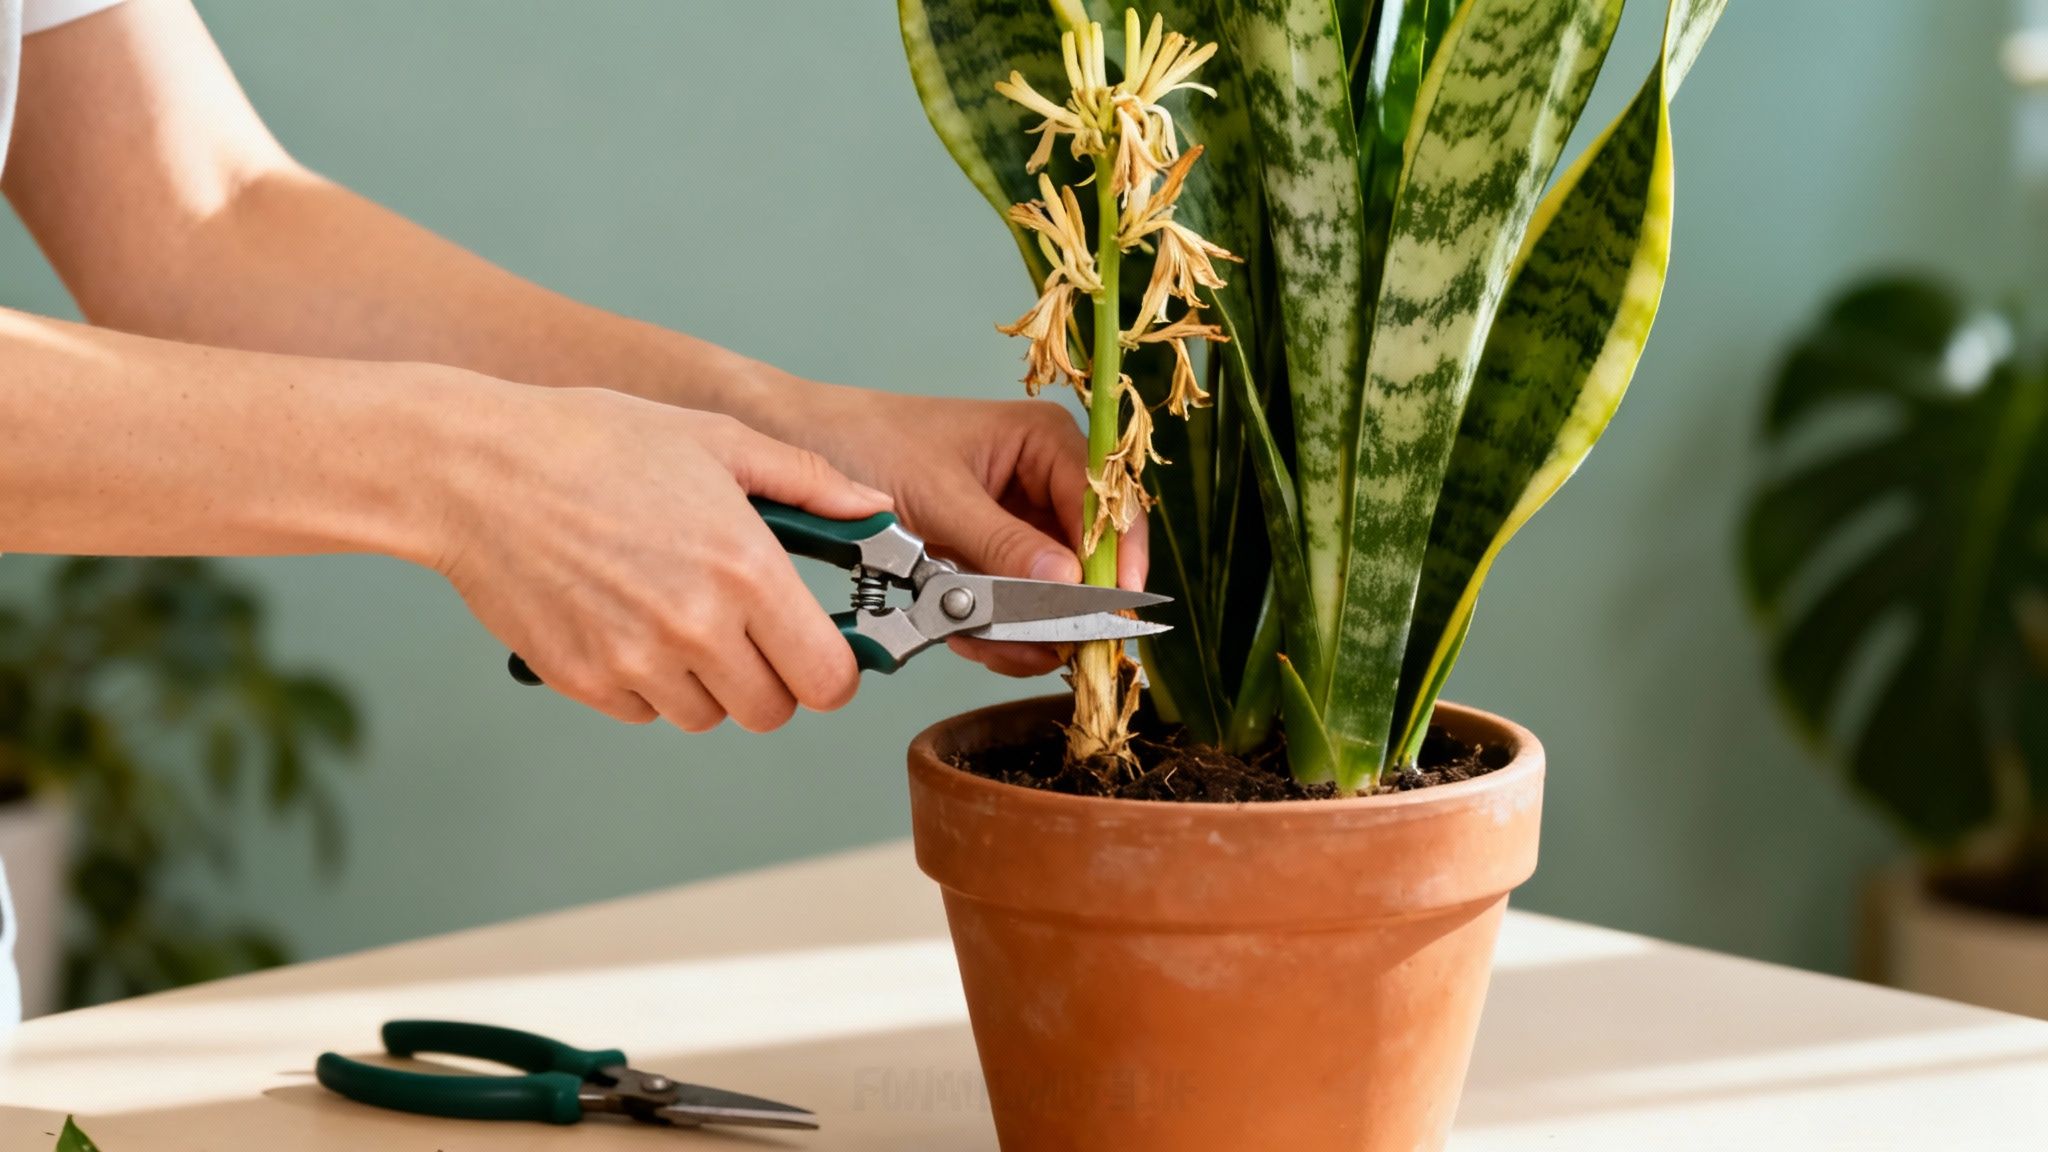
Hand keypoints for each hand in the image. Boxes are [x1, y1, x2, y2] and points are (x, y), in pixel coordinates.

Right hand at [429, 379, 891, 730]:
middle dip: (770, 677)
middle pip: (772, 711)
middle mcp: (697, 627)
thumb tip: (872, 510)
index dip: (832, 668)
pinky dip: (646, 683)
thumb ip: (808, 482)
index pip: (829, 678)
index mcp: (745, 569)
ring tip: (675, 611)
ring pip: (708, 716)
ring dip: (706, 682)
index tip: (819, 648)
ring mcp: (637, 661)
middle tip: (745, 629)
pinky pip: (644, 712)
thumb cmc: (590, 442)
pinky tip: (626, 620)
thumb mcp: (715, 439)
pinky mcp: (584, 680)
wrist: (473, 469)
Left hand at [764, 381, 1149, 677]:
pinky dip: (995, 634)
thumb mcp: (936, 495)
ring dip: (1022, 629)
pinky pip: (1015, 610)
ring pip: (1053, 596)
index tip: (1107, 612)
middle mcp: (1044, 482)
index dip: (1115, 560)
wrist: (799, 447)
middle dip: (1060, 608)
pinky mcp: (989, 564)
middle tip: (1038, 646)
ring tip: (981, 640)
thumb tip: (1067, 583)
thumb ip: (1003, 543)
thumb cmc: (863, 441)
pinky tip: (967, 639)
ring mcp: (1018, 528)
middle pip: (1088, 558)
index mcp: (1046, 440)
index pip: (1108, 505)